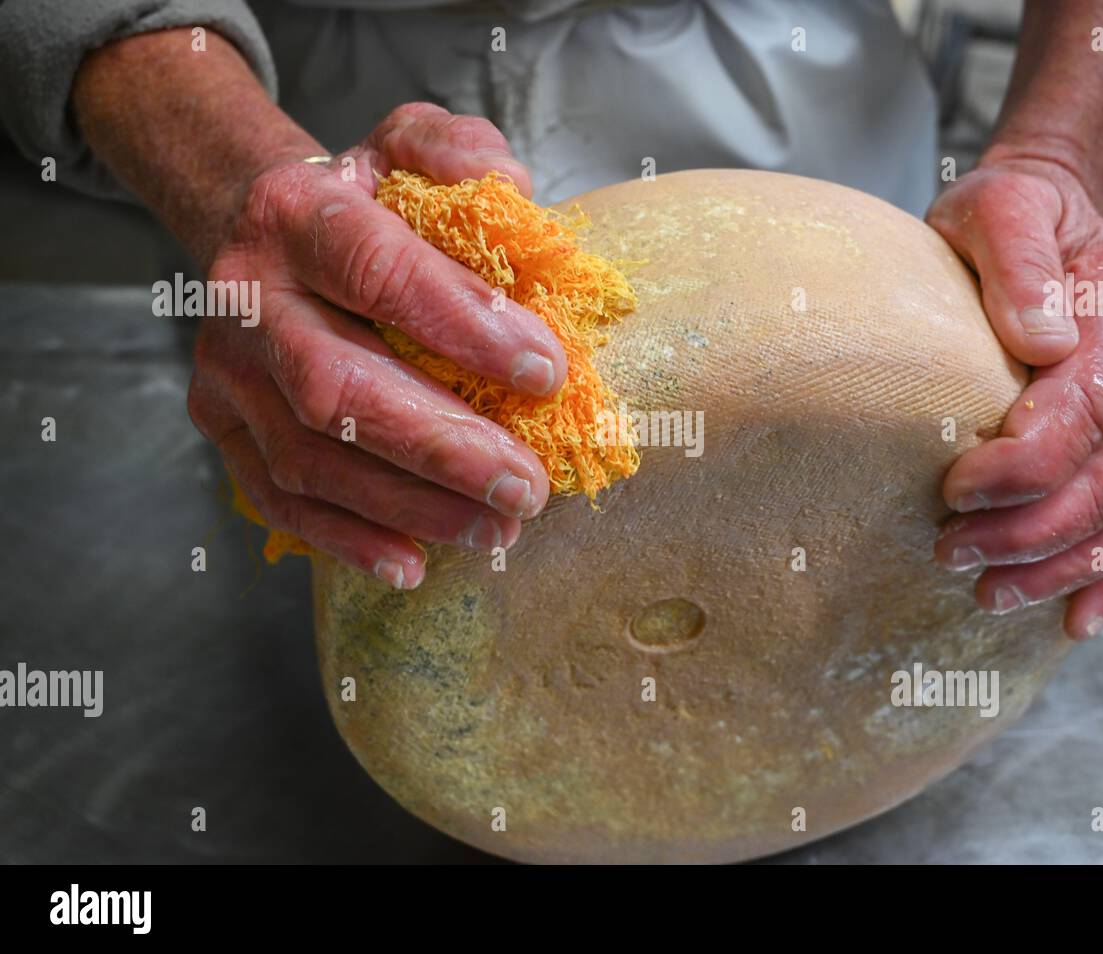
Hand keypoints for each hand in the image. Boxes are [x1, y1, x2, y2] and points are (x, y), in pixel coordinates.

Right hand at [187, 103, 567, 588]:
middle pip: (336, 385)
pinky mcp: (223, 427)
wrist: (258, 230)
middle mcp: (247, 296)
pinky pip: (278, 500)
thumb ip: (457, 152)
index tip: (547, 372)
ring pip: (309, 458)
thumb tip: (517, 192)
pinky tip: (412, 563)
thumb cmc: (358, 198)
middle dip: (441, 445)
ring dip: (409, 505)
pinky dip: (346, 540)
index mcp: (296, 216)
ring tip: (498, 526)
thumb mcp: (406, 143)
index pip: (379, 271)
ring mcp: (227, 372)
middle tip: (527, 485)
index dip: (463, 325)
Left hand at [926, 157, 1102, 638]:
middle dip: (1036, 528)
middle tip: (951, 552)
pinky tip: (1074, 616)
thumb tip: (1042, 337)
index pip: (1090, 406)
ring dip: (1067, 564)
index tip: (957, 490)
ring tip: (989, 594)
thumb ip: (1018, 259)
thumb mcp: (996, 207)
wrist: (1044, 215)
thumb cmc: (1005, 215)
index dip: (1029, 463)